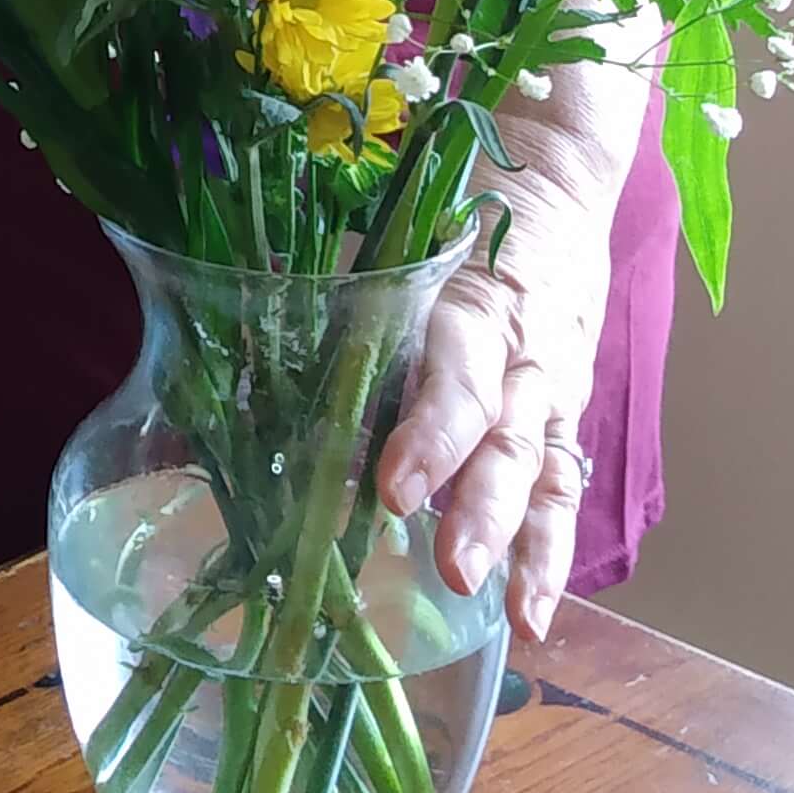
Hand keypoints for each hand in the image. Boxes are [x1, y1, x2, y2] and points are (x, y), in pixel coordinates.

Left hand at [372, 57, 642, 640]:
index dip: (431, 431)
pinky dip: (550, 552)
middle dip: (480, 506)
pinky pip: (563, 485)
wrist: (556, 175)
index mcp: (472, 289)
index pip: (457, 368)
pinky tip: (531, 616)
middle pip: (509, 432)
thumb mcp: (393, 230)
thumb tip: (226, 356)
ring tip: (512, 617)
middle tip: (449, 567)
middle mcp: (523, 344)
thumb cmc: (449, 204)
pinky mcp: (567, 410)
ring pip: (546, 468)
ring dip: (526, 547)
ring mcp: (554, 383)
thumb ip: (332, 293)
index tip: (392, 488)